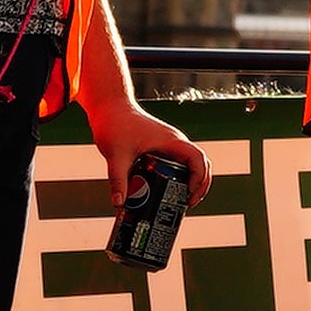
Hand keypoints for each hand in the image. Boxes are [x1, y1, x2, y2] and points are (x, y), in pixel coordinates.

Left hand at [88, 101, 209, 206]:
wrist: (110, 106)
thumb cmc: (115, 124)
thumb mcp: (116, 155)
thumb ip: (118, 180)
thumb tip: (119, 204)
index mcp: (171, 141)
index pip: (198, 159)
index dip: (200, 179)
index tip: (189, 195)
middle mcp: (175, 142)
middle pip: (201, 163)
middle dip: (200, 185)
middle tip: (188, 203)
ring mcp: (169, 144)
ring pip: (191, 163)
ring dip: (192, 181)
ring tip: (181, 200)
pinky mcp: (161, 146)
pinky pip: (179, 162)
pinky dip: (180, 176)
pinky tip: (166, 190)